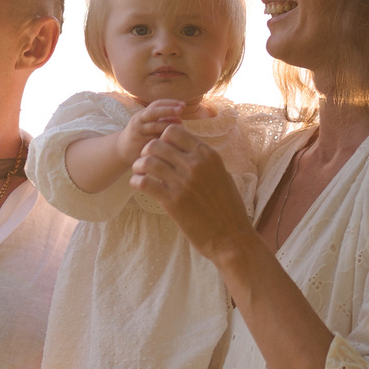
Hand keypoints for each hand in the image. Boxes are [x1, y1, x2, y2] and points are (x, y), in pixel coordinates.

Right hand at [115, 98, 185, 164]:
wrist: (122, 149)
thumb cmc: (140, 135)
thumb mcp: (146, 123)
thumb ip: (160, 119)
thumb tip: (179, 116)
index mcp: (142, 114)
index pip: (156, 104)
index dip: (170, 103)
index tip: (183, 105)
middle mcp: (138, 121)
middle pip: (153, 112)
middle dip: (168, 110)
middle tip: (180, 111)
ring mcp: (138, 133)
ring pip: (155, 127)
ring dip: (169, 125)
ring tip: (181, 127)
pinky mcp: (139, 144)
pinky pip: (155, 140)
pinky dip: (165, 138)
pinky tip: (175, 139)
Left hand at [131, 122, 253, 262]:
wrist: (231, 237)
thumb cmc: (228, 208)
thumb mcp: (222, 175)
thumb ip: (204, 161)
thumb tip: (187, 151)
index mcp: (208, 155)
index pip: (174, 131)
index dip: (162, 139)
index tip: (162, 150)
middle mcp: (195, 165)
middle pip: (156, 145)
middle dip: (147, 152)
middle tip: (147, 162)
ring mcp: (183, 182)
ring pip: (148, 162)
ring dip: (139, 166)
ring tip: (140, 173)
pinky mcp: (172, 201)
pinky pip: (144, 183)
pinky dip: (136, 181)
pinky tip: (139, 185)